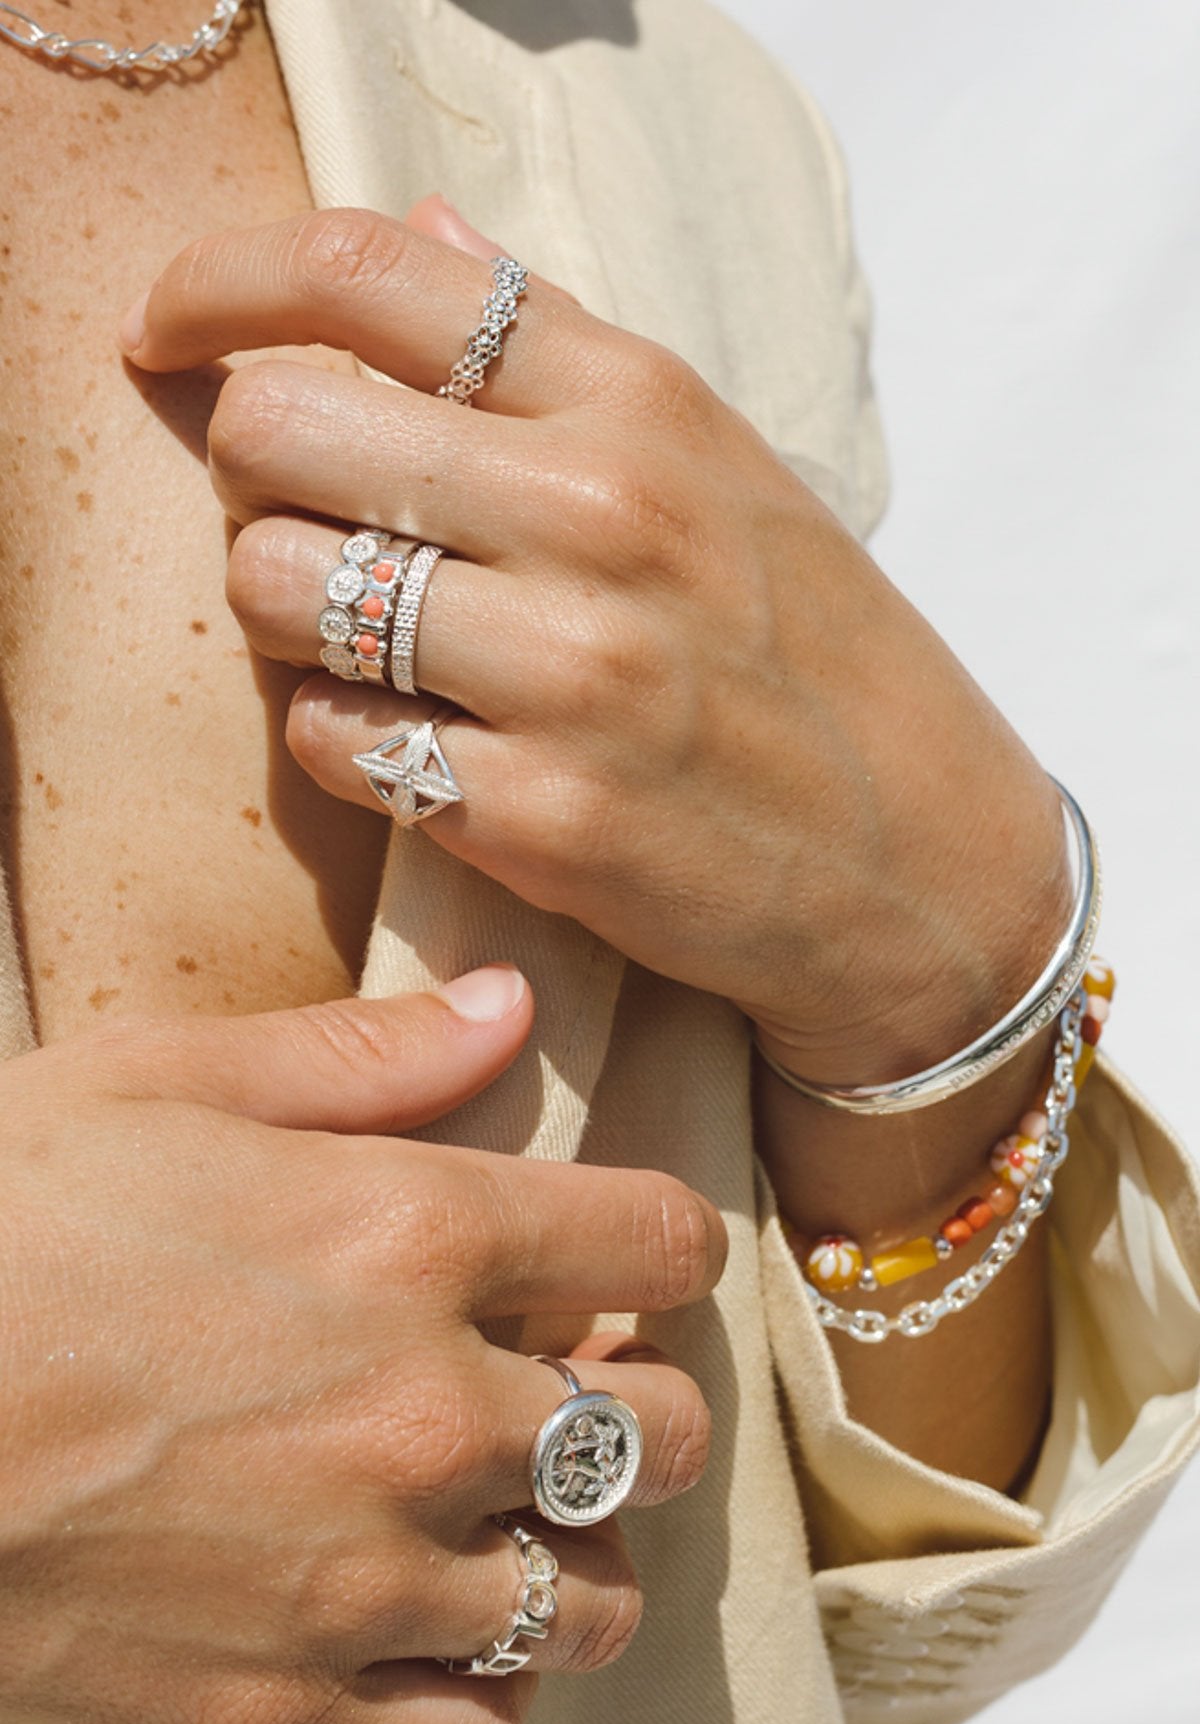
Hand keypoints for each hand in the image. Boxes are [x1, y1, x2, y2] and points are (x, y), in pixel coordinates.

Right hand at [0, 971, 723, 1723]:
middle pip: (667, 1435)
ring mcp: (367, 1571)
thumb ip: (362, 1051)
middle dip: (654, 1405)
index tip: (628, 1255)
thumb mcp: (158, 1081)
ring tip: (521, 1517)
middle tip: (582, 1386)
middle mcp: (429, 1409)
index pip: (660, 1242)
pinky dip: (484, 1692)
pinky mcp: (285, 1698)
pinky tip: (438, 1636)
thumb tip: (512, 1004)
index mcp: (418, 1231)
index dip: (665, 1243)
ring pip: (594, 1602)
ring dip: (585, 1555)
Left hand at [120, 203, 1070, 1085]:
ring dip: (280, 616)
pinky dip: (341, 741)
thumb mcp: (725, 468)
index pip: (372, 274)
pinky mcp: (540, 818)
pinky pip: (330, 743)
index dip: (222, 281)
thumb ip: (564, 354)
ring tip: (367, 643)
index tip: (170, 328)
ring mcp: (570, 673)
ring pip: (275, 590)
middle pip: (278, 430)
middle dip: (250, 474)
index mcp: (642, 404)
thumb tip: (433, 230)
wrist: (921, 862)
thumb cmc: (816, 657)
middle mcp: (601, 516)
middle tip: (304, 521)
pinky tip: (418, 744)